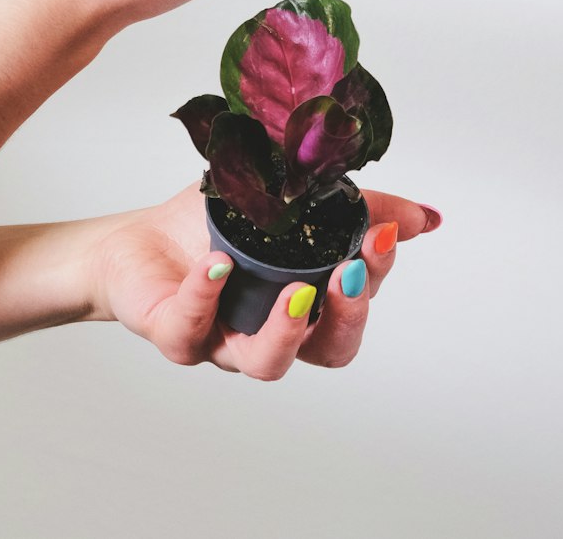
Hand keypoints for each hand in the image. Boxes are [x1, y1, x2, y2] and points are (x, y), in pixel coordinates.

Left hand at [88, 185, 440, 376]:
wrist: (135, 245)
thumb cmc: (213, 229)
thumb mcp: (289, 201)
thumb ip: (355, 208)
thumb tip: (426, 217)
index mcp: (305, 302)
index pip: (355, 304)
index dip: (376, 274)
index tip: (383, 234)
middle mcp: (272, 331)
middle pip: (327, 349)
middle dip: (348, 315)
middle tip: (351, 274)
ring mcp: (225, 339)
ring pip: (267, 362)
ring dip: (287, 329)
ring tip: (295, 292)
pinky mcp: (176, 332)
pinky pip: (192, 329)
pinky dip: (208, 294)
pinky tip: (217, 263)